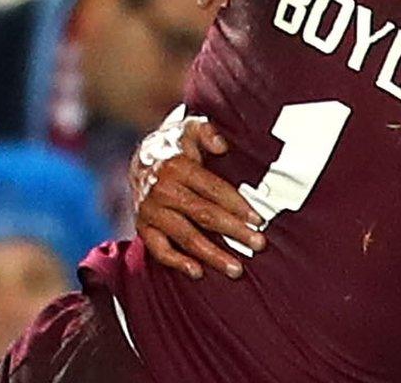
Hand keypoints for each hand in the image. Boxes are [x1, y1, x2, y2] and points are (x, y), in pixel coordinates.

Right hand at [132, 112, 263, 280]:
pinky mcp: (142, 226)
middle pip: (204, 215)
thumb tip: (222, 145)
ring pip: (185, 236)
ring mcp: (151, 211)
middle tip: (258, 245)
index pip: (213, 190)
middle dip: (234, 232)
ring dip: (211, 254)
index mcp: (178, 167)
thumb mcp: (191, 127)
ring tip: (235, 268)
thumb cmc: (176, 144)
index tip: (259, 220)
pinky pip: (158, 248)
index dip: (237, 206)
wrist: (141, 157)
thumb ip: (207, 131)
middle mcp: (163, 190)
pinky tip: (197, 272)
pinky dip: (176, 262)